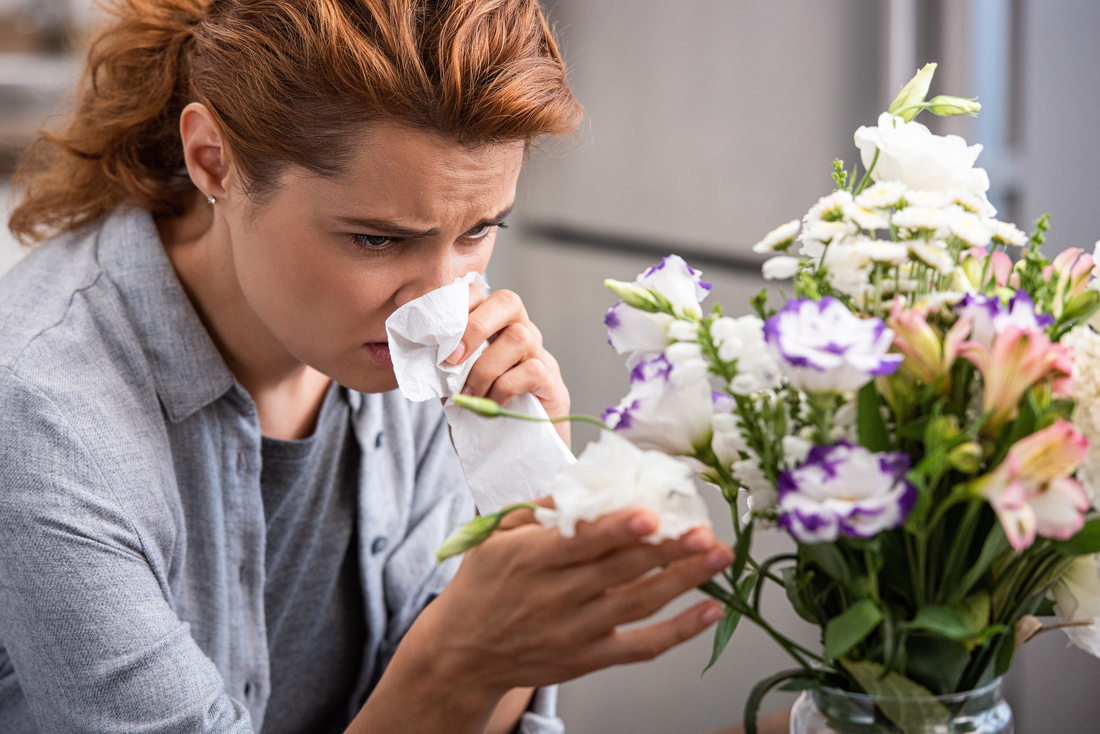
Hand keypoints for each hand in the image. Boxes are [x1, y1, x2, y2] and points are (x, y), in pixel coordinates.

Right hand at [416, 505, 732, 693]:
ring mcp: (577, 630)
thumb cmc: (481, 586)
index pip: (582, 543)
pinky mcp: (589, 658)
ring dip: (684, 580)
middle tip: (705, 530)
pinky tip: (710, 611)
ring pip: (639, 603)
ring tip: (718, 556)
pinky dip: (678, 632)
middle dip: (667, 549)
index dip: (617, 529)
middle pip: (622, 570)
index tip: (649, 514)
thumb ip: (538, 511)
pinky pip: (641, 646)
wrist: (461, 653)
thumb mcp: (495, 537)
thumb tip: (582, 486)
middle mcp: (559, 596)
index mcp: (534, 560)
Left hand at [447, 286, 570, 446]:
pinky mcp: (553, 383)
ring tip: (469, 393)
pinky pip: (531, 370)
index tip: (433, 335)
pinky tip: (491, 407)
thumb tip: (418, 352)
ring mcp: (541, 356)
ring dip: (485, 366)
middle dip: (475, 325)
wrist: (516, 456)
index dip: (456, 305)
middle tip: (451, 359)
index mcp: (495, 329)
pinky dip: (503, 388)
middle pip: (508, 301)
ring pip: (519, 336)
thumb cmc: (485, 417)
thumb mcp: (455, 387)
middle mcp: (522, 334)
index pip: (480, 294)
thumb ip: (443, 367)